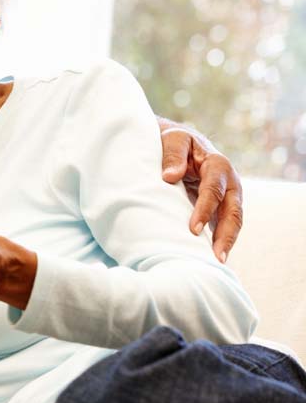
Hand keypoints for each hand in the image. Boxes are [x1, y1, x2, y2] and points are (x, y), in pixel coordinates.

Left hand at [158, 119, 242, 262]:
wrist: (179, 144)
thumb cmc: (175, 141)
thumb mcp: (173, 140)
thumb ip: (173, 154)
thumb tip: (170, 176)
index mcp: (218, 165)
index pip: (214, 190)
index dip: (205, 210)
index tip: (193, 229)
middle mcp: (229, 183)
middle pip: (233, 211)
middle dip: (226, 234)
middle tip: (216, 256)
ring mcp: (227, 196)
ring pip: (232, 221)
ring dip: (226, 242)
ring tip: (217, 262)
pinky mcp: (220, 207)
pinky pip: (223, 225)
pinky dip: (219, 240)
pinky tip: (210, 257)